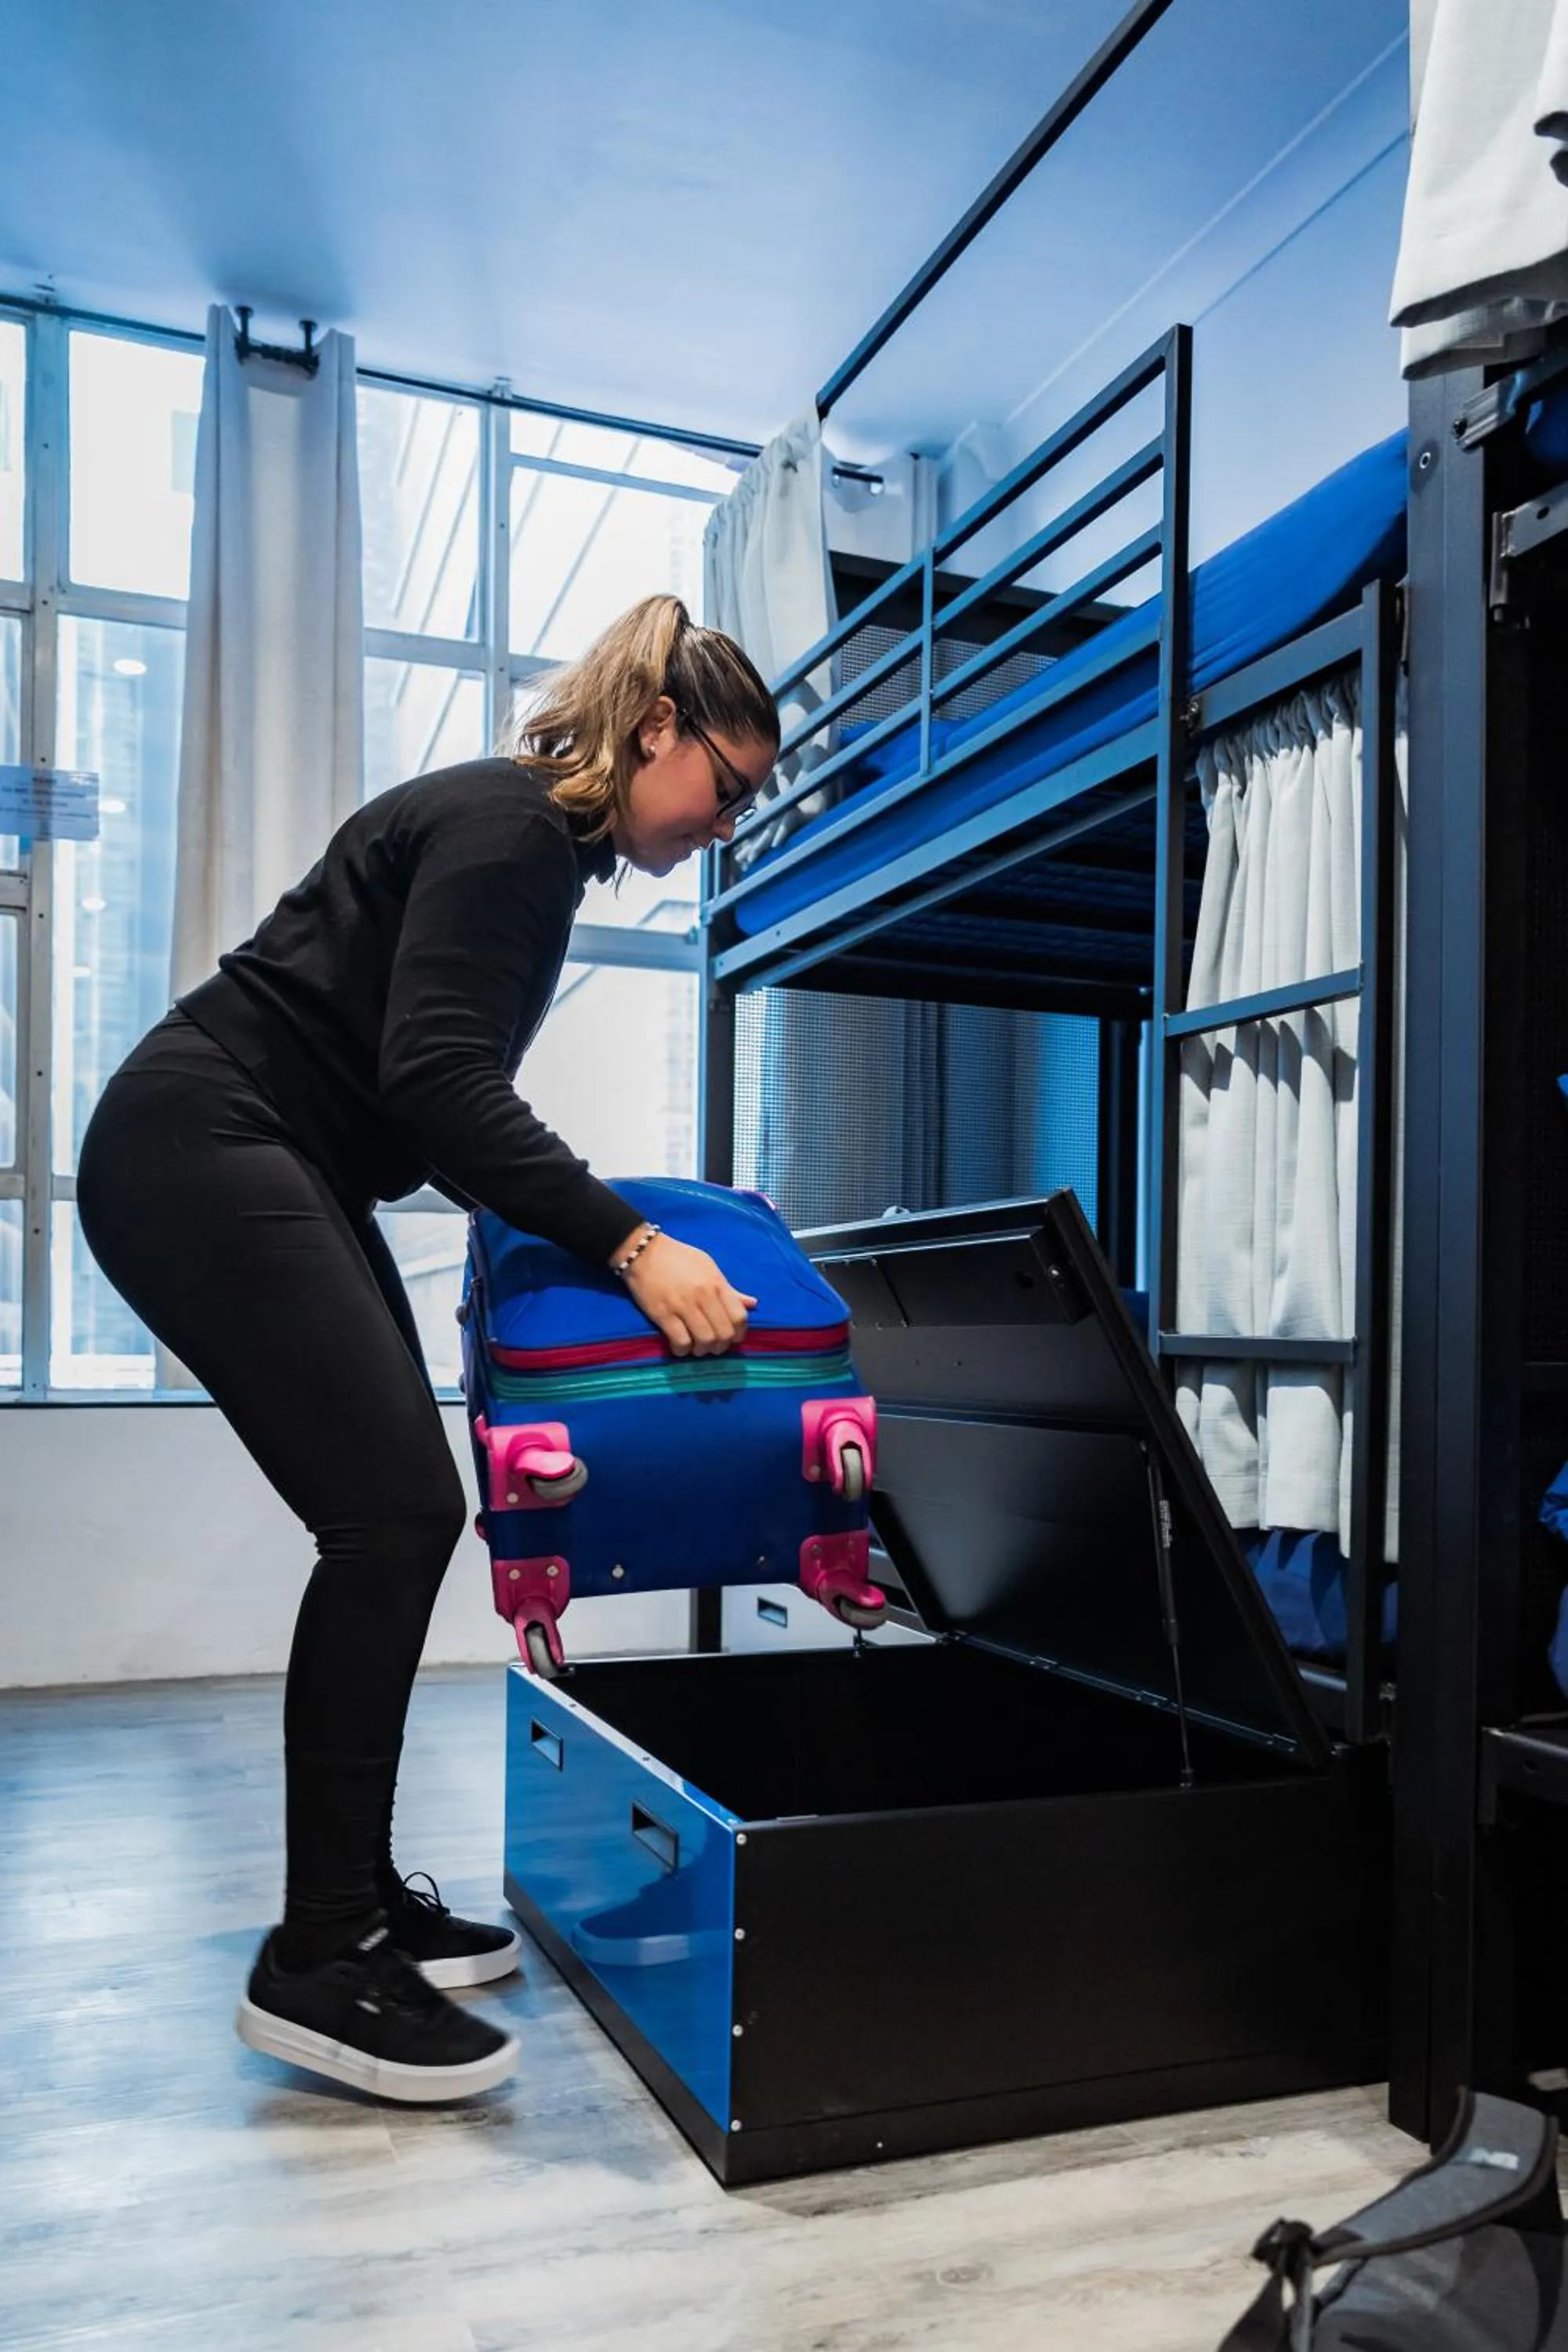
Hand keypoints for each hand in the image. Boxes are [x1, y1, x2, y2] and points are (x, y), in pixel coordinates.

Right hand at [617, 1232, 757, 1357]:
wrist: (644, 1252)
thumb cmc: (679, 1258)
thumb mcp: (708, 1267)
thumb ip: (729, 1289)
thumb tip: (752, 1304)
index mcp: (717, 1283)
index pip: (739, 1317)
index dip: (739, 1334)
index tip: (732, 1338)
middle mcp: (703, 1296)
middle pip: (724, 1333)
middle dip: (721, 1346)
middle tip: (713, 1346)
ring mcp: (683, 1306)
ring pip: (704, 1340)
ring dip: (703, 1350)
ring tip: (697, 1348)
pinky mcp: (662, 1314)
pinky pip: (680, 1341)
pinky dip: (683, 1350)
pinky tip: (680, 1347)